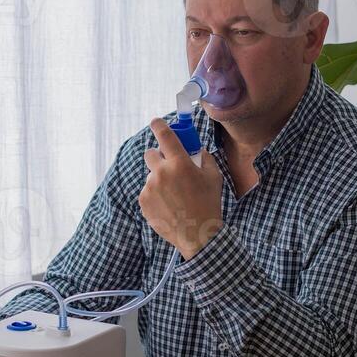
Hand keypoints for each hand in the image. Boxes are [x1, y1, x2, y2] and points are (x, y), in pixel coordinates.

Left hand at [140, 117, 223, 260]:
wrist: (198, 234)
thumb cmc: (208, 204)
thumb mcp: (213, 177)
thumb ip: (204, 158)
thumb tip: (196, 150)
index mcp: (179, 163)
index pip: (164, 135)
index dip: (158, 125)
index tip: (155, 122)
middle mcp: (161, 172)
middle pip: (150, 153)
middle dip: (158, 156)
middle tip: (169, 166)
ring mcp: (150, 188)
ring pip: (150, 175)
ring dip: (159, 179)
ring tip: (174, 195)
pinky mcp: (143, 201)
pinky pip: (147, 191)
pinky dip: (155, 194)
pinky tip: (169, 205)